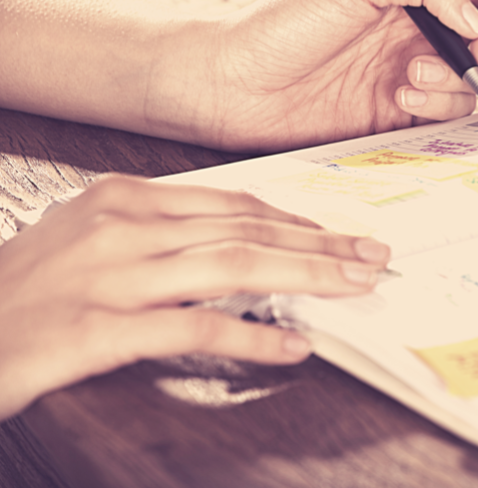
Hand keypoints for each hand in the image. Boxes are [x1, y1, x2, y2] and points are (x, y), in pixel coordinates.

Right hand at [0, 175, 389, 419]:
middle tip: (372, 256)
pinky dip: (253, 336)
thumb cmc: (23, 291)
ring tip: (355, 288)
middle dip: (321, 245)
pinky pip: (194, 329)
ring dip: (307, 276)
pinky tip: (292, 346)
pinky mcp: (97, 330)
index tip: (340, 236)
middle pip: (246, 230)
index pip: (233, 204)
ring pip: (233, 266)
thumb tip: (239, 245)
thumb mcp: (88, 241)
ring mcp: (109, 277)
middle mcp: (120, 228)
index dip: (296, 221)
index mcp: (123, 200)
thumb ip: (160, 236)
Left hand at [152, 0, 477, 151]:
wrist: (239, 86)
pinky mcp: (409, 115)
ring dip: (459, 77)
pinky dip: (440, 106)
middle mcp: (429, 28)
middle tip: (471, 50)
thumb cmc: (286, 23)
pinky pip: (455, 114)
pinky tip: (400, 96)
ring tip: (411, 74)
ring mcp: (422, 72)